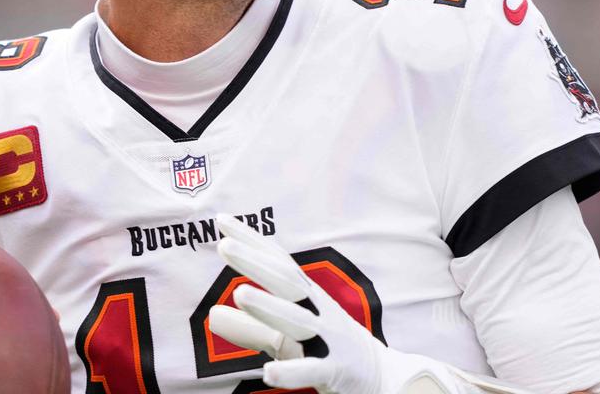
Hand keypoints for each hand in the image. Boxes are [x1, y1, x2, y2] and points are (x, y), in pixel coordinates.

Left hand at [209, 215, 533, 393]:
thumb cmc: (331, 350)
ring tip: (240, 294)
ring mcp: (331, 340)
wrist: (387, 379)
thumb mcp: (292, 335)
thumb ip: (253, 326)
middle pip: (287, 283)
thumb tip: (212, 314)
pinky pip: (314, 369)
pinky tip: (268, 373)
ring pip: (299, 321)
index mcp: (309, 299)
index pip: (279, 264)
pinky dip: (292, 370)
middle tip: (225, 245)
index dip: (253, 242)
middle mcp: (321, 312)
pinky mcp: (338, 371)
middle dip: (257, 263)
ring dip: (270, 307)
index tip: (223, 221)